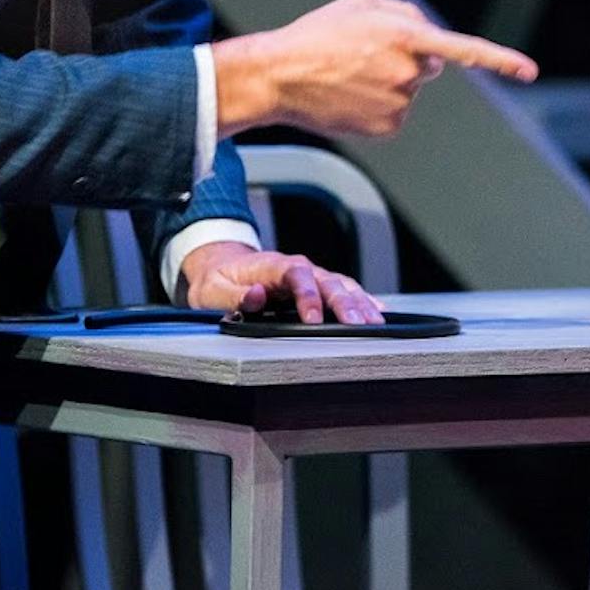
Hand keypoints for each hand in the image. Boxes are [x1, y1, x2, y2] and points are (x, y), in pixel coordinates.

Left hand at [177, 240, 384, 324]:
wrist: (223, 265)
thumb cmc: (218, 280)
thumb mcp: (212, 290)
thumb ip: (233, 295)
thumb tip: (256, 295)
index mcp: (273, 266)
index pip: (297, 275)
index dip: (308, 296)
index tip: (313, 320)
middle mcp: (298, 268)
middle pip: (328, 281)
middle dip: (345, 303)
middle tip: (358, 325)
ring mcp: (312, 276)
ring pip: (342, 286)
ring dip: (360, 303)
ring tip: (375, 322)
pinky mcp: (318, 287)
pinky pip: (345, 290)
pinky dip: (362, 300)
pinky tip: (376, 312)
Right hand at [213, 0, 536, 139]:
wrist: (279, 76)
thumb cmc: (319, 34)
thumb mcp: (363, 4)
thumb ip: (406, 13)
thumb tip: (430, 34)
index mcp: (405, 37)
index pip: (463, 49)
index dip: (500, 60)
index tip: (529, 72)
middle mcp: (409, 73)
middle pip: (430, 66)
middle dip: (410, 60)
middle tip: (366, 55)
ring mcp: (400, 104)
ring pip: (411, 90)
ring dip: (389, 82)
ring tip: (350, 75)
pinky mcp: (388, 128)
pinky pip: (396, 113)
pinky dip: (378, 105)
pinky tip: (350, 97)